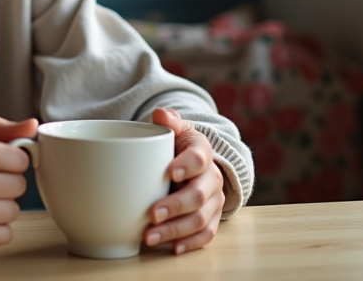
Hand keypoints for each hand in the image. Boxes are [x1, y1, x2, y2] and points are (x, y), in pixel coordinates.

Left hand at [144, 107, 225, 254]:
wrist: (191, 161)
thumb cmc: (177, 145)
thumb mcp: (174, 128)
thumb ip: (168, 120)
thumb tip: (160, 114)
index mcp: (202, 151)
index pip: (199, 158)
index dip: (186, 165)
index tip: (169, 172)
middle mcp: (212, 177)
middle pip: (197, 195)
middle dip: (175, 206)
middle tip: (152, 214)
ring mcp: (213, 200)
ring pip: (200, 219)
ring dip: (175, 230)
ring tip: (149, 237)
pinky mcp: (212, 218)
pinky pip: (206, 235)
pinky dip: (190, 243)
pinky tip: (173, 249)